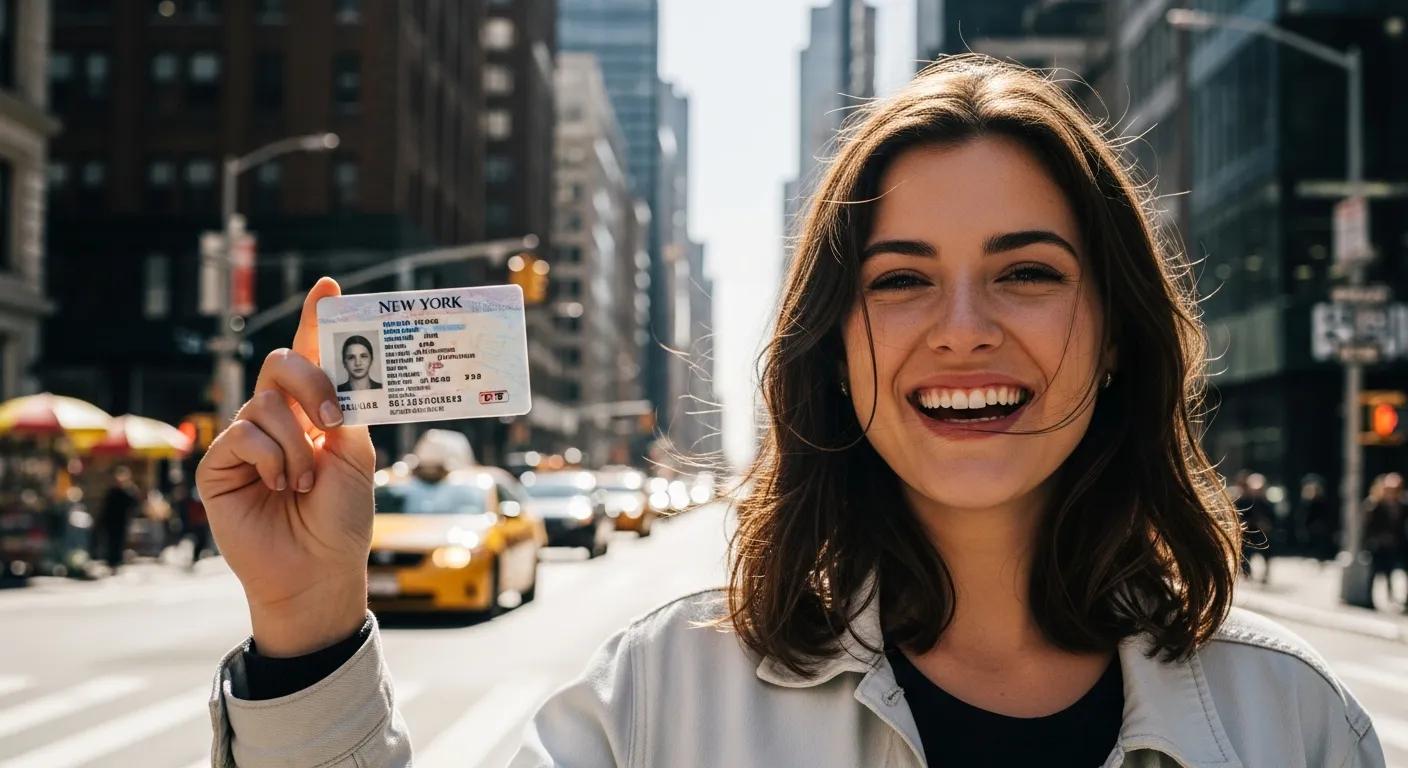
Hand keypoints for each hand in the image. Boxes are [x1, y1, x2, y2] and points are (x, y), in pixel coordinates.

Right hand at [196, 278, 374, 655]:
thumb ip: (345, 412)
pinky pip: (242, 434)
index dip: (318, 319)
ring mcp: (247, 439)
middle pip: (281, 363)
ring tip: (304, 482)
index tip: (331, 288)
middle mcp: (279, 418)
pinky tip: (279, 487)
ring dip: (296, 444)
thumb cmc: (341, 518)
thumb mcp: (356, 458)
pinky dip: (270, 458)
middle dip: (310, 380)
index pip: (314, 355)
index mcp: (315, 411)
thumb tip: (334, 378)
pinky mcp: (219, 463)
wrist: (318, 568)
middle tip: (333, 421)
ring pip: (264, 404)